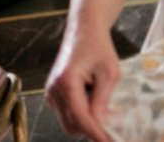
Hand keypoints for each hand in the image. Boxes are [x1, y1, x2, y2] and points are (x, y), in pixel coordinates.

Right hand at [45, 25, 119, 141]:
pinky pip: (66, 113)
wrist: (84, 32)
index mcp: (66, 82)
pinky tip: (94, 99)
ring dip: (87, 120)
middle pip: (71, 125)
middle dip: (91, 128)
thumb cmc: (99, 49)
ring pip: (68, 121)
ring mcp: (50, 93)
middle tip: (114, 123)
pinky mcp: (52, 95)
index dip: (95, 132)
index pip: (80, 117)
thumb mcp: (109, 72)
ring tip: (106, 105)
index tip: (109, 141)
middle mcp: (53, 90)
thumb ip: (102, 99)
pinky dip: (81, 113)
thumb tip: (100, 124)